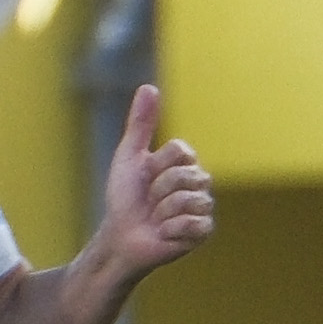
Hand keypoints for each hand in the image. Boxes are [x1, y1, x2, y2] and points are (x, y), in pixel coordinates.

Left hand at [90, 85, 212, 277]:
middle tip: (148, 203)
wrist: (118, 236)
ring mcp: (203, 209)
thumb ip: (140, 124)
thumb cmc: (124, 199)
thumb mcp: (128, 157)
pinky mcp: (202, 232)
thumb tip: (149, 87)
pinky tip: (164, 234)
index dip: (156, 166)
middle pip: (185, 175)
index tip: (145, 179)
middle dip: (157, 190)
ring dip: (162, 212)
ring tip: (155, 219)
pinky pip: (193, 224)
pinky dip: (171, 230)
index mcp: (186, 165)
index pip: (181, 151)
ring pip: (189, 199)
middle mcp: (199, 184)